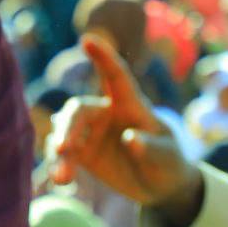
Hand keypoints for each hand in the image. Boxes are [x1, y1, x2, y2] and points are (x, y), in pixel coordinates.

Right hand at [48, 35, 202, 226]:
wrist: (160, 187)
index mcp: (131, 105)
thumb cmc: (169, 162)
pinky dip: (59, 164)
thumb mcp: (166, 156)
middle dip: (68, 128)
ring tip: (62, 178)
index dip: (103, 58)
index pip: (117, 77)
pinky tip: (61, 179)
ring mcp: (91, 132)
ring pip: (65, 132)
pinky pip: (63, 153)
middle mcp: (106, 113)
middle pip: (78, 110)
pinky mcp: (82, 152)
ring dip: (60, 151)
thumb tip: (129, 138)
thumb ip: (149, 147)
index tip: (87, 39)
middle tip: (63, 149)